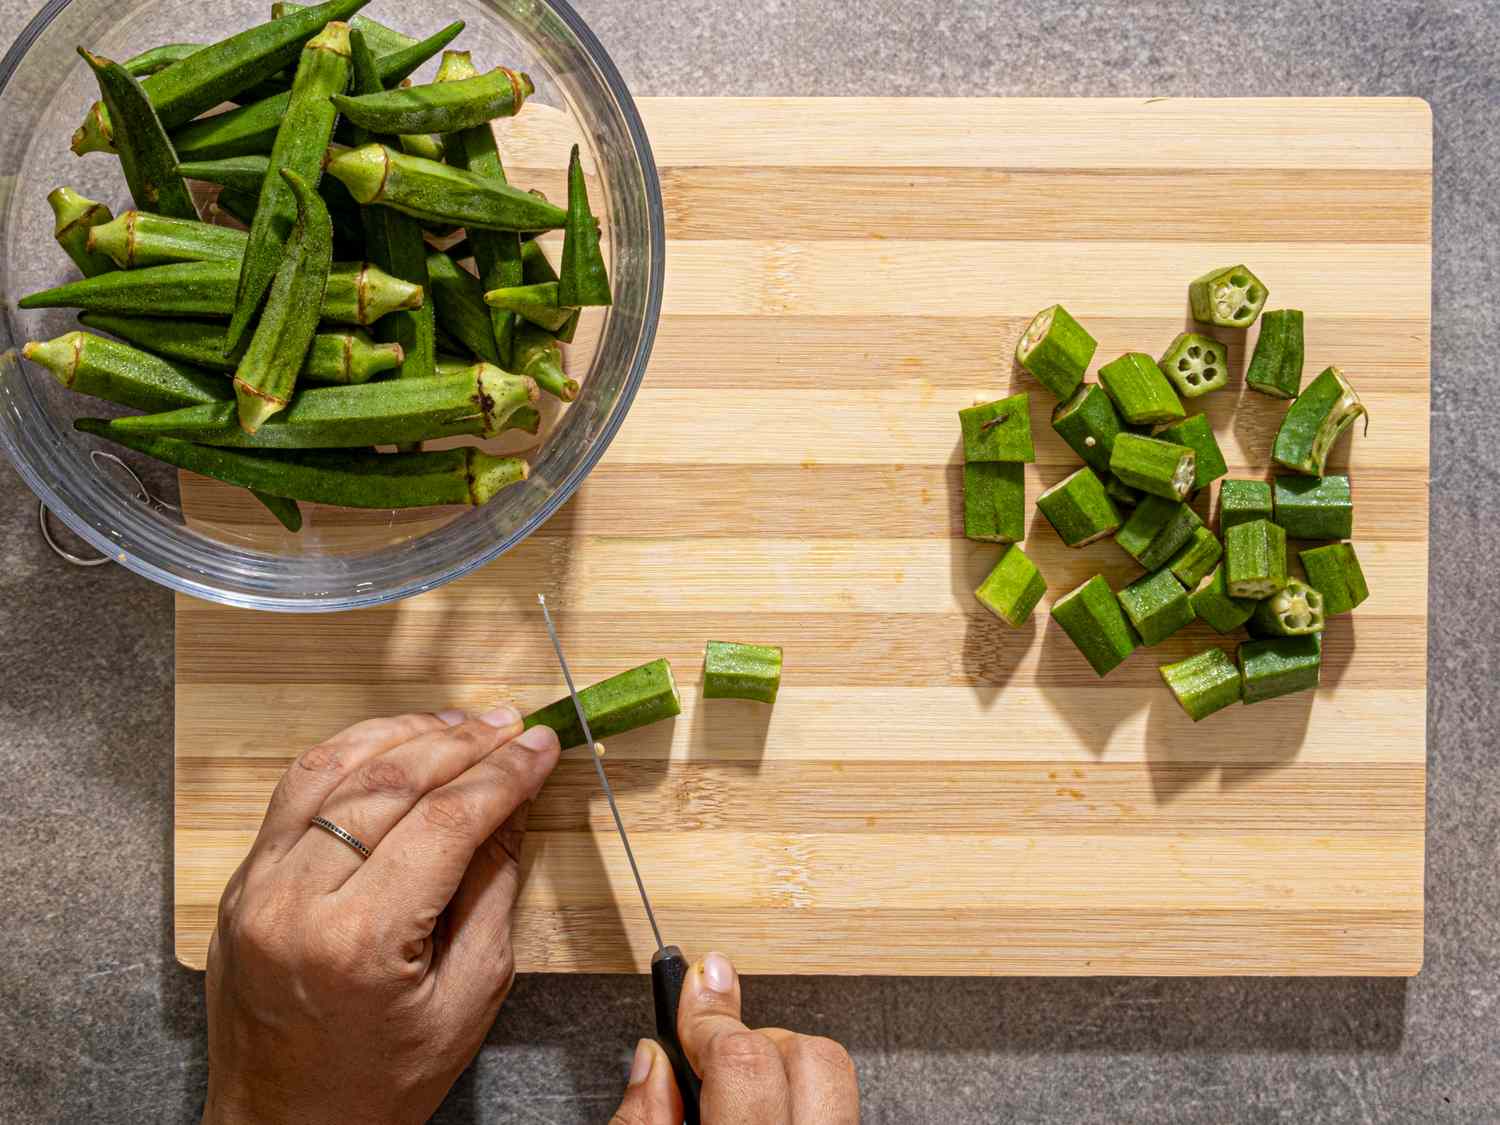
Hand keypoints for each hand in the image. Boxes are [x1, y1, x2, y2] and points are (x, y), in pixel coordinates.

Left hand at [201, 706, 560, 1124]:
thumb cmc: (379, 1084)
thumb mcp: (468, 998)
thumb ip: (491, 891)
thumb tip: (511, 805)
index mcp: (358, 942)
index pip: (444, 823)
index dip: (501, 776)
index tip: (539, 747)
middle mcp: (294, 903)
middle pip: (389, 785)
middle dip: (461, 746)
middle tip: (509, 726)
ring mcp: (256, 888)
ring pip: (333, 770)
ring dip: (402, 735)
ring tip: (459, 726)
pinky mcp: (241, 883)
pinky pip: (295, 793)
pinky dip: (349, 756)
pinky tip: (393, 745)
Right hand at [610, 952, 858, 1123]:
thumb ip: (643, 1124)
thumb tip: (653, 1060)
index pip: (745, 1061)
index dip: (710, 1018)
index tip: (696, 985)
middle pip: (812, 1056)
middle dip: (756, 1040)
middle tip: (712, 1059)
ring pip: (831, 1073)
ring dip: (778, 1067)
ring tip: (735, 1096)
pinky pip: (835, 1102)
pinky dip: (797, 1095)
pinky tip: (761, 1114)